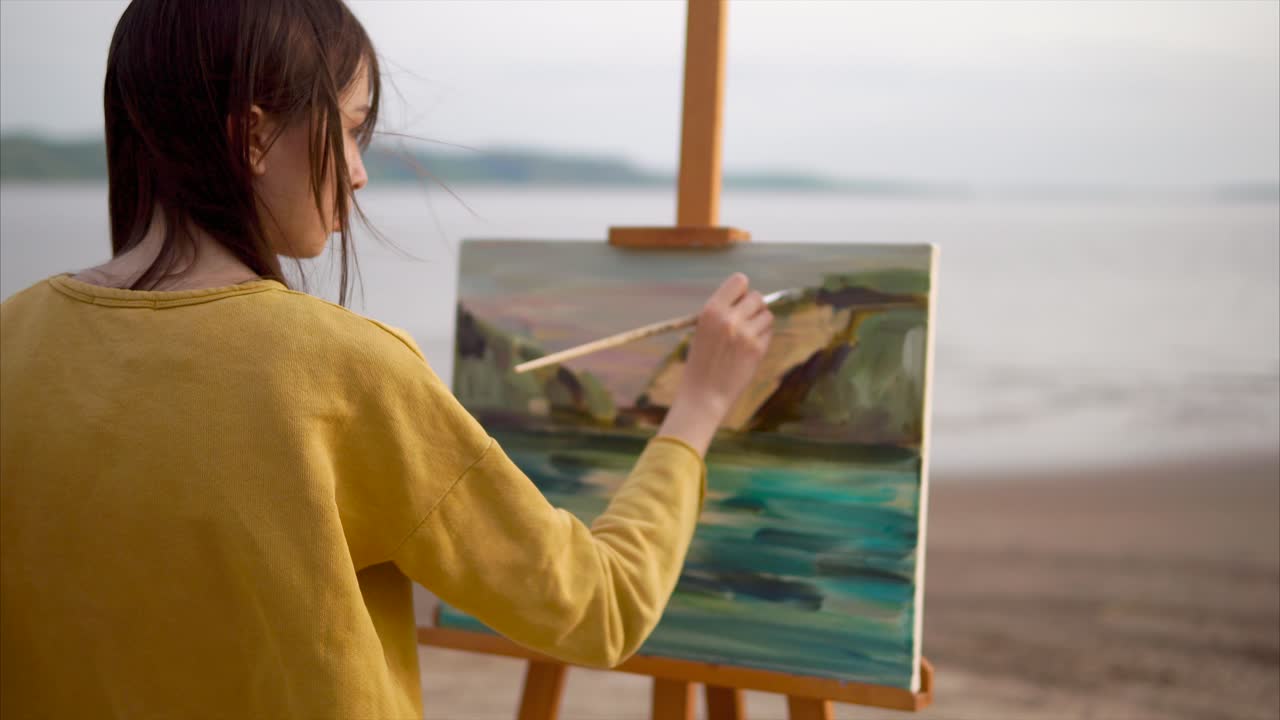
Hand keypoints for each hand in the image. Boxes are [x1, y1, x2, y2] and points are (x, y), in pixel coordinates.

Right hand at [657, 273, 773, 454]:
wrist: (704, 394)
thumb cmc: (702, 361)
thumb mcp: (704, 329)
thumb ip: (723, 311)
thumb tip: (749, 296)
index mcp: (711, 310)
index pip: (739, 281)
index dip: (742, 291)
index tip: (738, 303)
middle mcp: (729, 318)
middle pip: (756, 297)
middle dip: (753, 307)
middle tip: (744, 322)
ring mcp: (745, 334)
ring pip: (767, 314)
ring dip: (760, 323)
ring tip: (746, 337)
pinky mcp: (757, 349)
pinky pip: (769, 332)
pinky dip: (763, 337)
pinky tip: (748, 349)